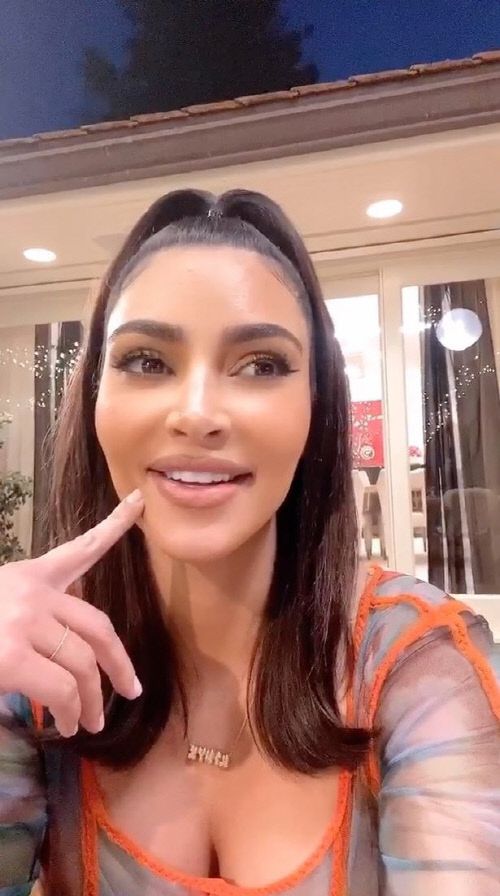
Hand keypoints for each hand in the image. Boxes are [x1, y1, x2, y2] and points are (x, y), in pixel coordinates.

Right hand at [0, 490, 144, 737]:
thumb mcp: (3, 608)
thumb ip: (34, 622)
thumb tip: (75, 661)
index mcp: (26, 576)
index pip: (79, 549)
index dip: (113, 526)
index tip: (137, 503)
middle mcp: (30, 592)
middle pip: (97, 625)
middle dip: (119, 661)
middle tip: (130, 689)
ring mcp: (22, 623)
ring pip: (83, 664)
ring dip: (92, 700)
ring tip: (89, 723)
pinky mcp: (11, 658)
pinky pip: (62, 690)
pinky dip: (70, 713)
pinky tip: (67, 726)